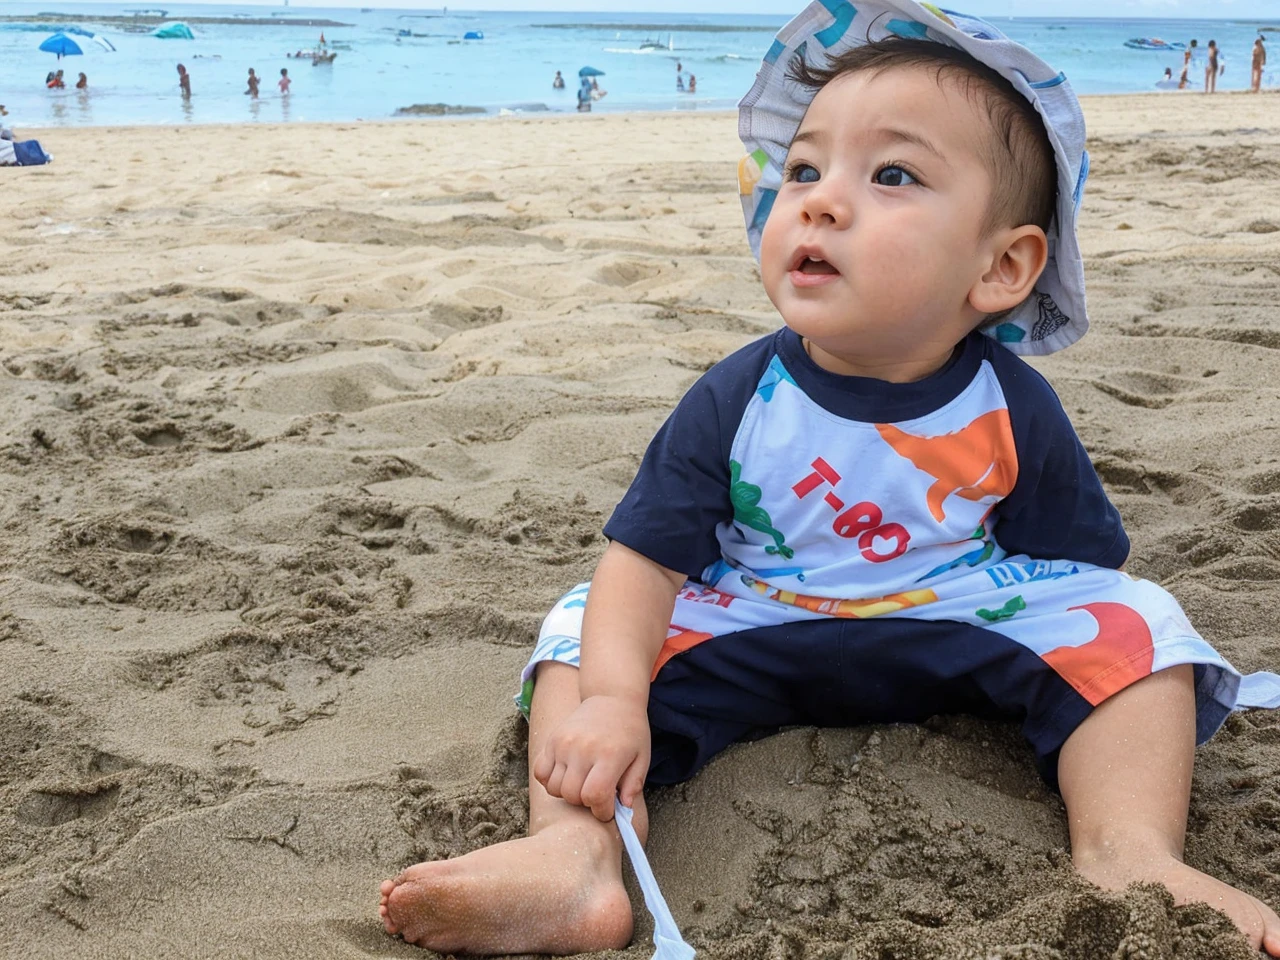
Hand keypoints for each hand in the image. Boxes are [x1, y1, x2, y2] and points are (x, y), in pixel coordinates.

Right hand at [532, 695, 649, 820]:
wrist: (612, 699)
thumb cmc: (630, 731)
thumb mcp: (642, 757)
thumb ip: (634, 785)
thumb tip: (623, 808)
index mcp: (609, 754)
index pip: (595, 795)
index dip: (601, 811)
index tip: (607, 810)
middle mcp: (583, 748)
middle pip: (572, 795)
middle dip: (585, 803)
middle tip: (597, 794)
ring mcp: (564, 743)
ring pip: (554, 788)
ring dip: (568, 794)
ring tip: (583, 783)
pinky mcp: (552, 740)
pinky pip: (540, 773)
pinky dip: (550, 782)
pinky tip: (566, 776)